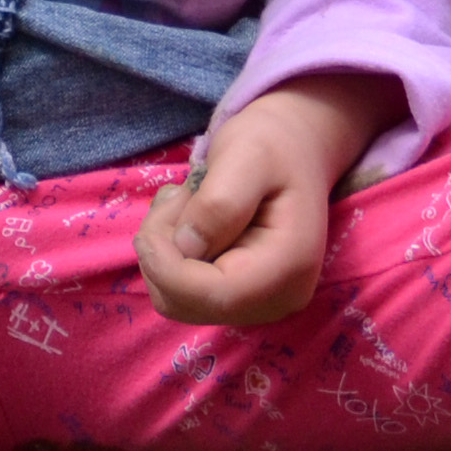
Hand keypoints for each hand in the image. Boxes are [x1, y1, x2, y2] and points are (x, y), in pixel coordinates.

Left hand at [138, 73, 393, 328]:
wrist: (293, 150)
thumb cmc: (273, 145)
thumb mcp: (247, 156)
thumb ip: (219, 202)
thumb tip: (187, 247)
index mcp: (289, 266)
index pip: (214, 295)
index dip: (167, 265)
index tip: (157, 214)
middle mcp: (278, 299)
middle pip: (187, 303)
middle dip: (162, 249)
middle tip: (176, 196)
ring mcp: (257, 305)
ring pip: (175, 301)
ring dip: (162, 250)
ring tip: (184, 203)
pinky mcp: (236, 299)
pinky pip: (179, 294)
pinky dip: (167, 258)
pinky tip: (185, 221)